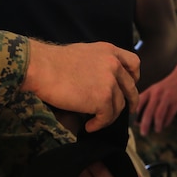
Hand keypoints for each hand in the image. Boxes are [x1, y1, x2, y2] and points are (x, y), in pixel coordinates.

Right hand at [23, 41, 139, 132]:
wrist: (42, 67)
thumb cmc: (54, 62)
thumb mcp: (84, 53)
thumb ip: (99, 63)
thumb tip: (101, 80)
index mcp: (109, 51)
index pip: (134, 63)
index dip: (134, 77)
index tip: (129, 87)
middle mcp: (114, 64)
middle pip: (130, 87)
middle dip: (130, 101)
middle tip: (127, 111)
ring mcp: (110, 82)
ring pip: (119, 105)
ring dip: (108, 116)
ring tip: (95, 121)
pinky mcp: (103, 98)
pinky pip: (107, 117)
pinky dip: (98, 124)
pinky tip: (88, 126)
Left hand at [136, 65, 176, 135]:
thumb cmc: (169, 84)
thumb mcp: (157, 88)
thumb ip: (149, 99)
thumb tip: (140, 116)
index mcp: (151, 90)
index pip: (139, 103)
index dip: (135, 114)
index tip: (135, 123)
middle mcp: (157, 94)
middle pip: (148, 112)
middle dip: (144, 124)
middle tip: (143, 133)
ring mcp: (167, 98)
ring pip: (158, 115)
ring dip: (156, 125)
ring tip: (156, 130)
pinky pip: (170, 115)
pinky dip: (166, 122)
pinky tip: (165, 125)